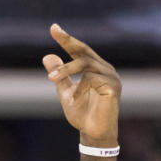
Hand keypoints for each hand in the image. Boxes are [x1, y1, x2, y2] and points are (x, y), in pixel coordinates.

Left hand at [42, 24, 120, 146]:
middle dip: (67, 44)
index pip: (79, 49)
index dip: (67, 39)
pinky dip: (79, 88)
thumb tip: (47, 56)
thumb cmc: (82, 114)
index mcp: (93, 68)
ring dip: (66, 70)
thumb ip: (59, 76)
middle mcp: (104, 68)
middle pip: (83, 51)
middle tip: (52, 41)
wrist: (93, 133)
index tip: (53, 27)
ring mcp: (111, 76)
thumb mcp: (65, 92)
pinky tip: (73, 100)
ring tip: (52, 79)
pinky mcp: (114, 87)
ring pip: (85, 64)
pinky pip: (92, 79)